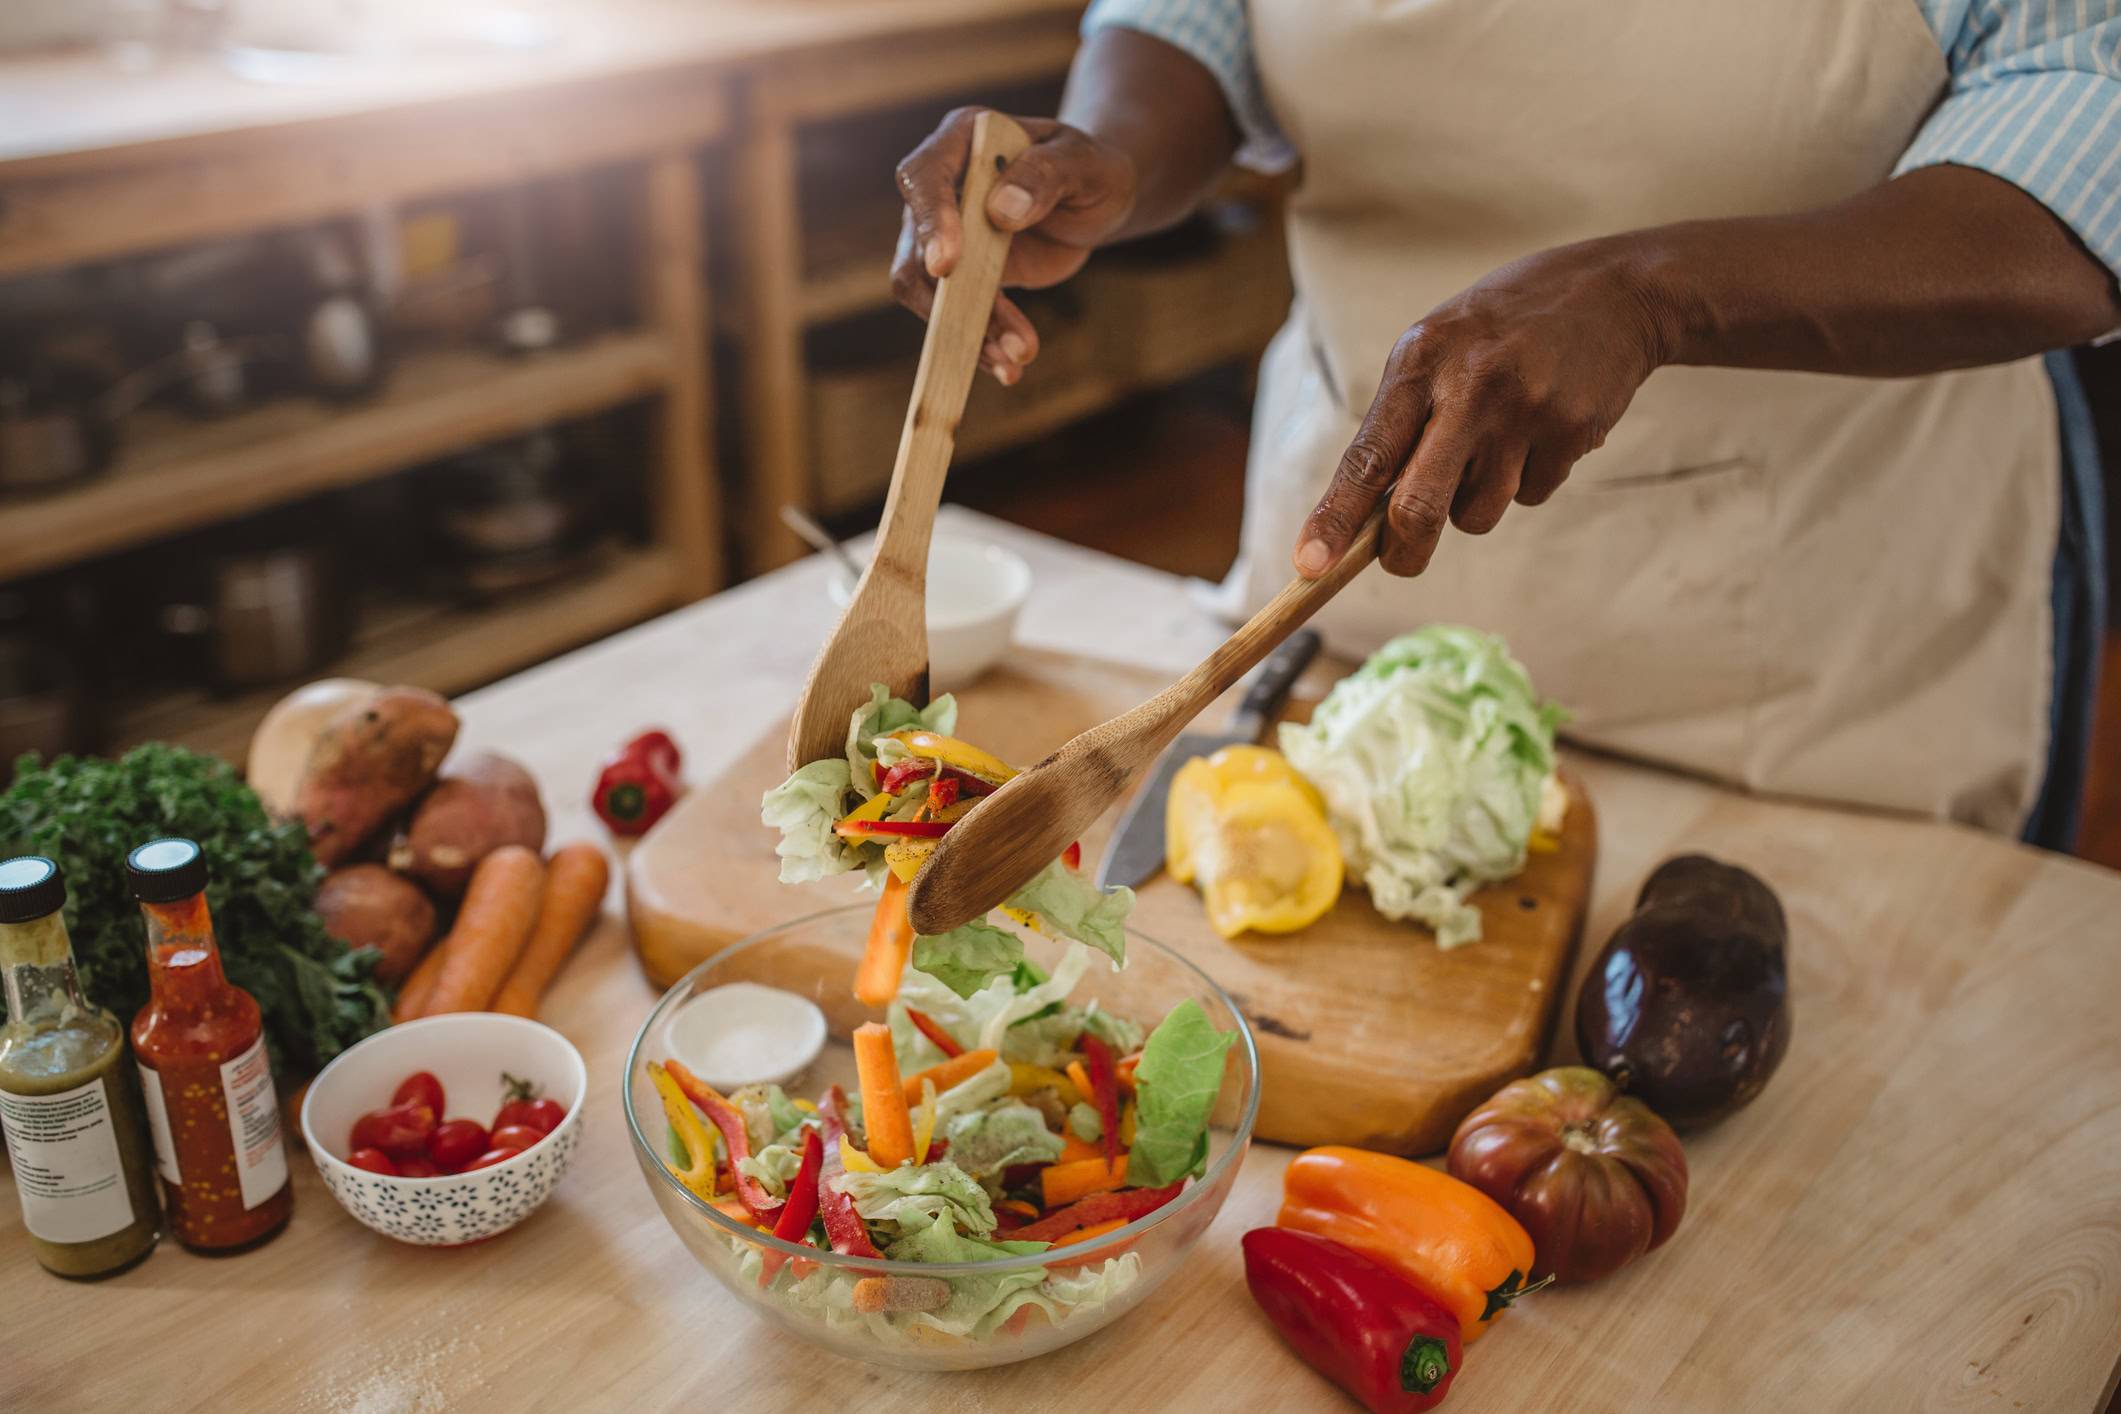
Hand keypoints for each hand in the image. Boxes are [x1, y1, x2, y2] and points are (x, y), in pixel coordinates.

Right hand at [893, 106, 1136, 384]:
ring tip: (1016, 358)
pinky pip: (956, 314)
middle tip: (997, 338)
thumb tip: (1002, 211)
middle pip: (916, 249)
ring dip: (970, 330)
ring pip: (931, 292)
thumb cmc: (1091, 166)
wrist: (1097, 198)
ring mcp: (946, 233)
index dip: (930, 221)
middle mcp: (942, 187)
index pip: (923, 178)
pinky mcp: (963, 274)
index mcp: (962, 141)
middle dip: (953, 300)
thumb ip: (1046, 176)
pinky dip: (981, 342)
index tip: (947, 265)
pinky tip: (1009, 364)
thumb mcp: (1084, 162)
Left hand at [1295, 238, 1674, 577]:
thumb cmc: (1504, 325)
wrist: (1616, 291)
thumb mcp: (1439, 344)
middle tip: (1400, 559)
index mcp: (1421, 360)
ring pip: (1477, 515)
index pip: (1367, 457)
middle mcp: (1469, 387)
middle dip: (1403, 552)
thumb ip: (1403, 417)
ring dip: (1474, 504)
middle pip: (1419, 508)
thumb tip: (1365, 514)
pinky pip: (1530, 497)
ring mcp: (1525, 412)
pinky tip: (1539, 430)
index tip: (1310, 565)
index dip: (1335, 518)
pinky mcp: (1571, 432)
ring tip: (1492, 445)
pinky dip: (1526, 481)